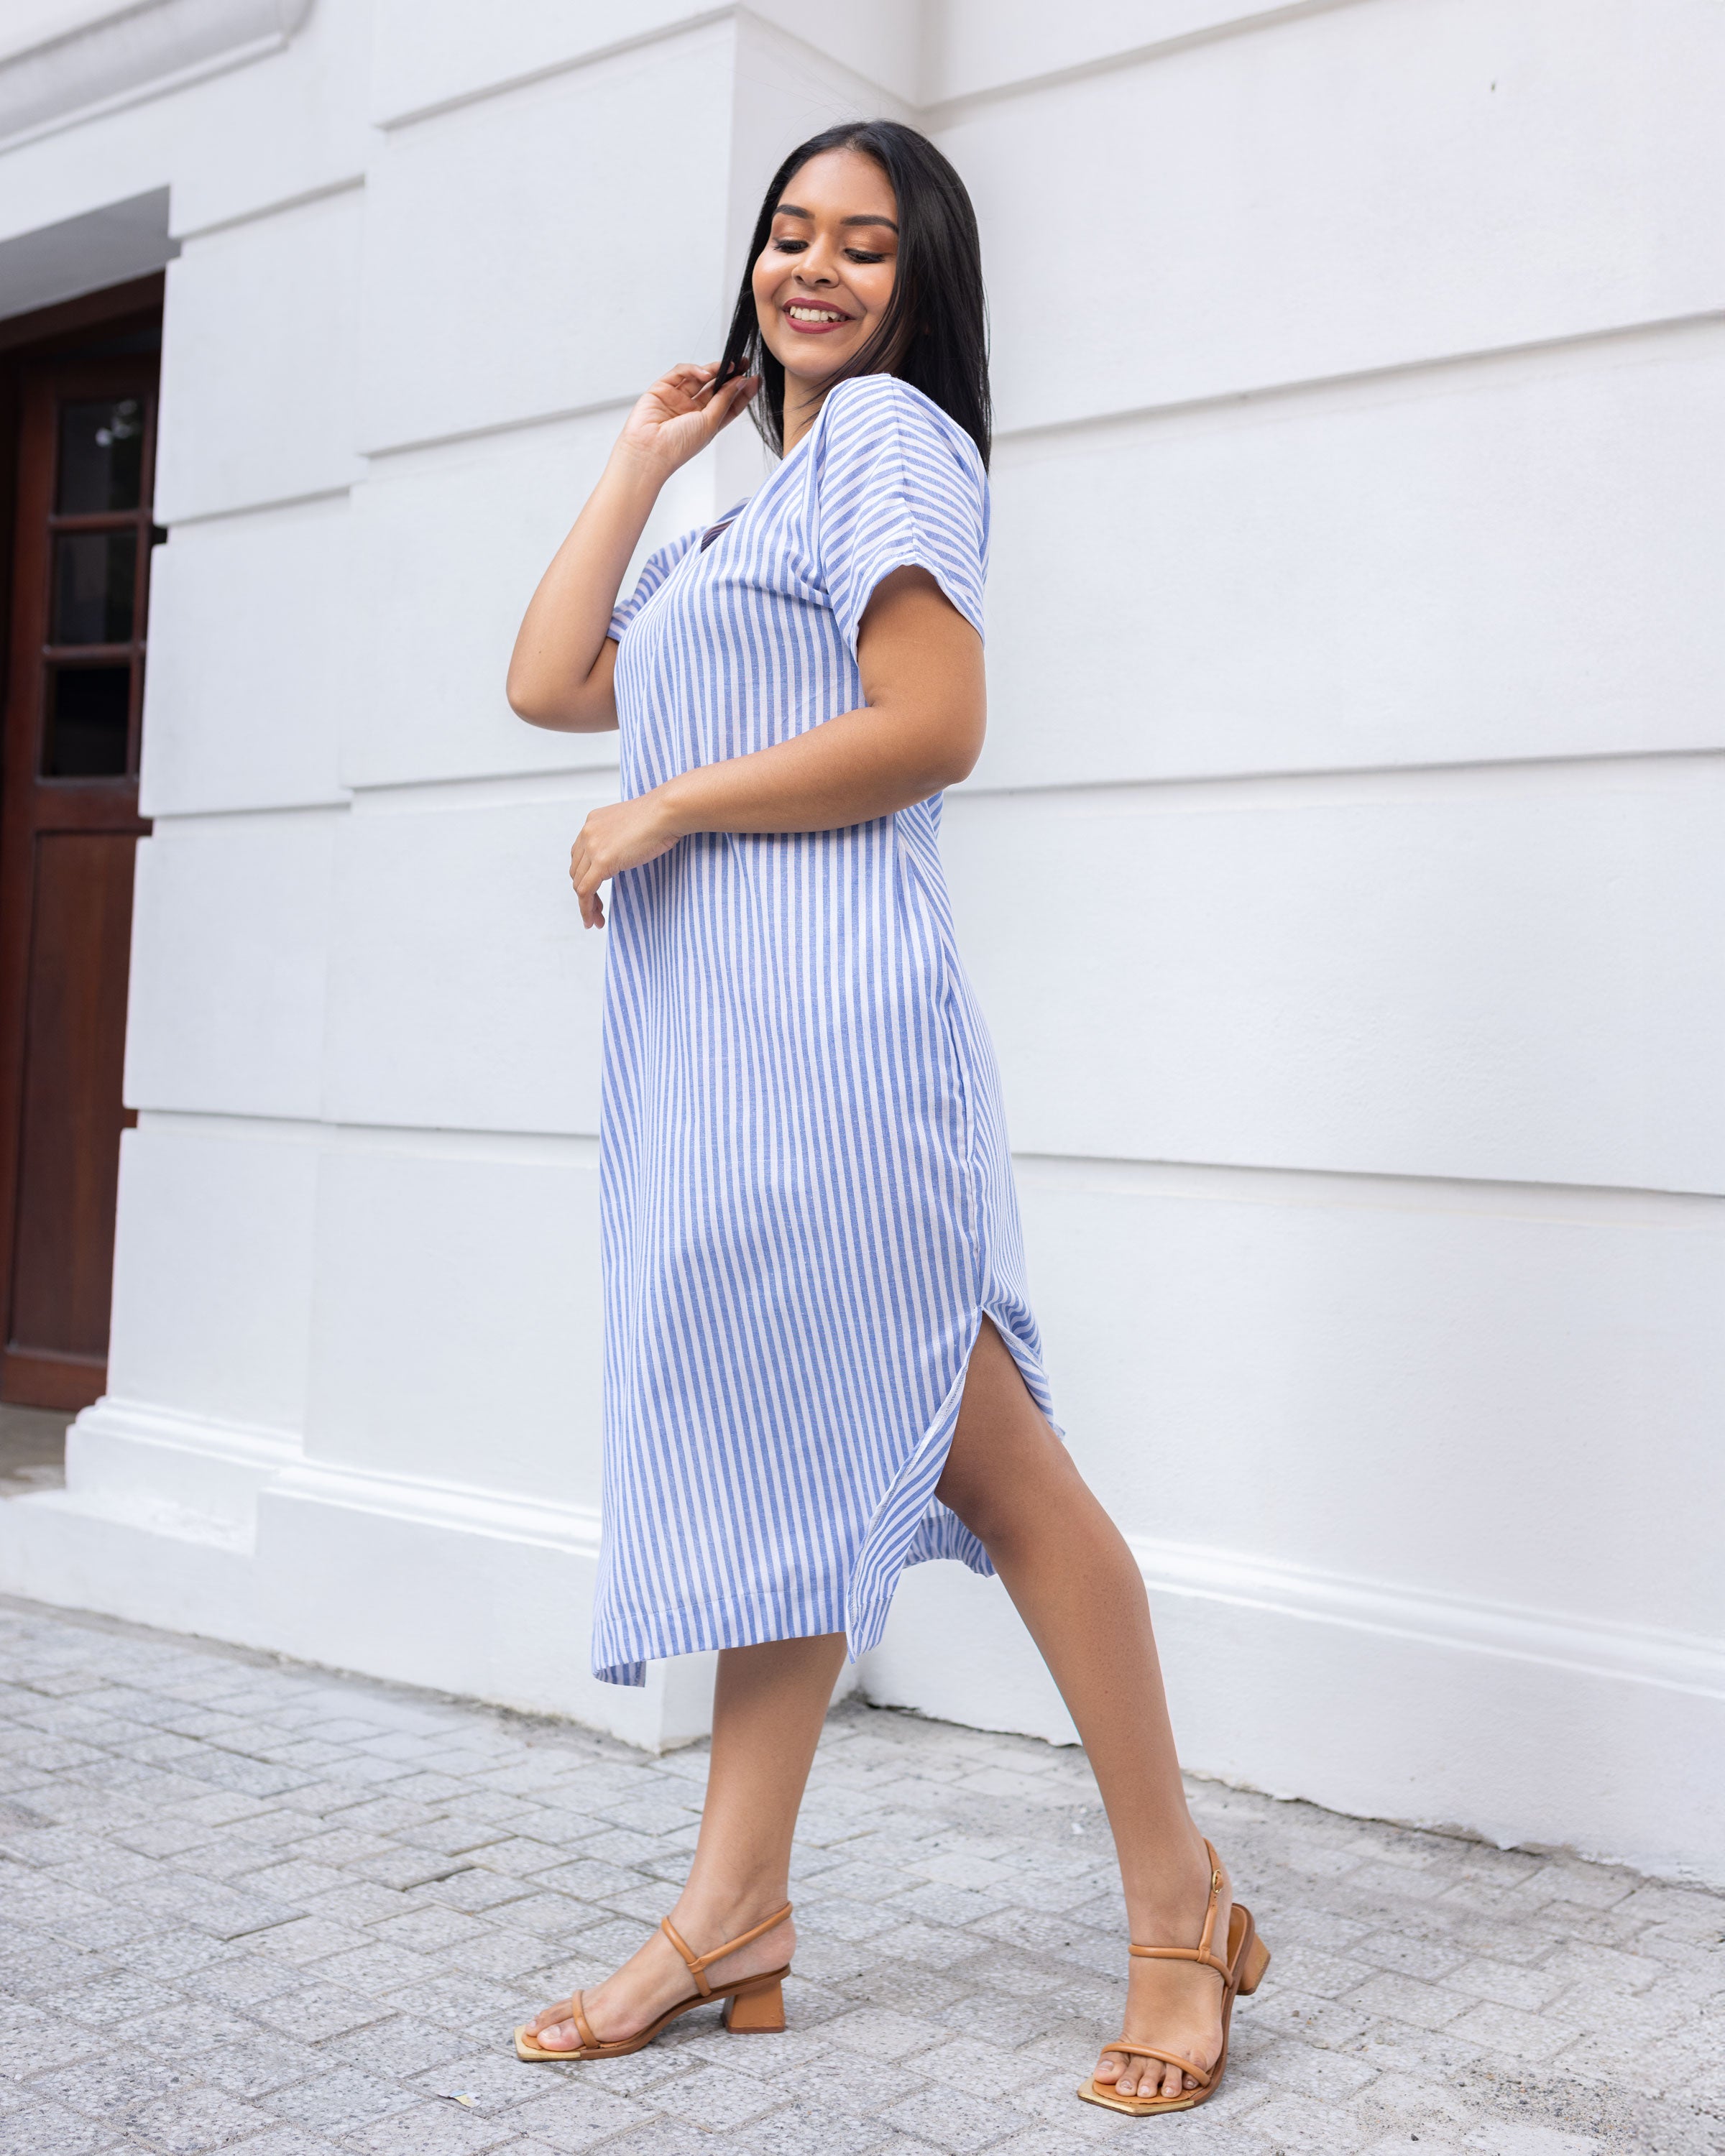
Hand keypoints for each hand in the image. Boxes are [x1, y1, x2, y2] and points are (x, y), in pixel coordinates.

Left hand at [569, 792, 682, 927]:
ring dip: (586, 905)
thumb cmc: (661, 816)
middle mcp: (587, 833)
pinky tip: (592, 920)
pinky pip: (586, 892)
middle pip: (577, 871)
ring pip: (579, 884)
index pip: (580, 855)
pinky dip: (586, 909)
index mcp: (593, 822)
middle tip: (597, 910)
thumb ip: (622, 838)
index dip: (585, 876)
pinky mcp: (601, 861)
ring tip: (597, 920)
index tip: (595, 890)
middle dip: (584, 892)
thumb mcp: (633, 826)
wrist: (666, 811)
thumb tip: (625, 853)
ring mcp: (592, 846)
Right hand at [613, 362, 758, 480]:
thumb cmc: (679, 445)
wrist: (649, 450)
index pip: (728, 403)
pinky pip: (680, 373)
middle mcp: (692, 410)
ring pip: (698, 377)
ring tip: (729, 365)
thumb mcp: (711, 423)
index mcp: (706, 423)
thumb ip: (725, 400)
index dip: (741, 391)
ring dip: (714, 369)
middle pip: (715, 388)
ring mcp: (677, 399)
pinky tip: (705, 373)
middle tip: (744, 363)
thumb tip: (740, 382)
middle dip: (730, 375)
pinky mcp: (662, 389)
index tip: (755, 379)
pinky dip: (693, 369)